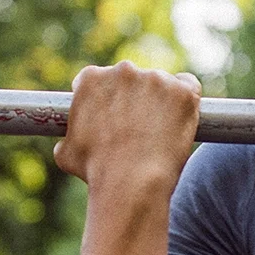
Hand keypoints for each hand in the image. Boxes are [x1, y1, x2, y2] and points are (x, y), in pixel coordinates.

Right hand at [55, 61, 201, 192]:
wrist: (131, 184)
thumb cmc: (96, 171)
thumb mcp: (66, 153)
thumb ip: (68, 136)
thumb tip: (67, 141)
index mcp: (92, 79)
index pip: (99, 79)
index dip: (106, 97)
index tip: (112, 114)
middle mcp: (123, 70)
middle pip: (131, 79)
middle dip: (133, 98)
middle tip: (138, 126)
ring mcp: (156, 78)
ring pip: (161, 83)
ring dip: (160, 100)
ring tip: (160, 131)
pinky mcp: (183, 91)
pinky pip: (188, 86)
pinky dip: (186, 99)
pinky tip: (182, 117)